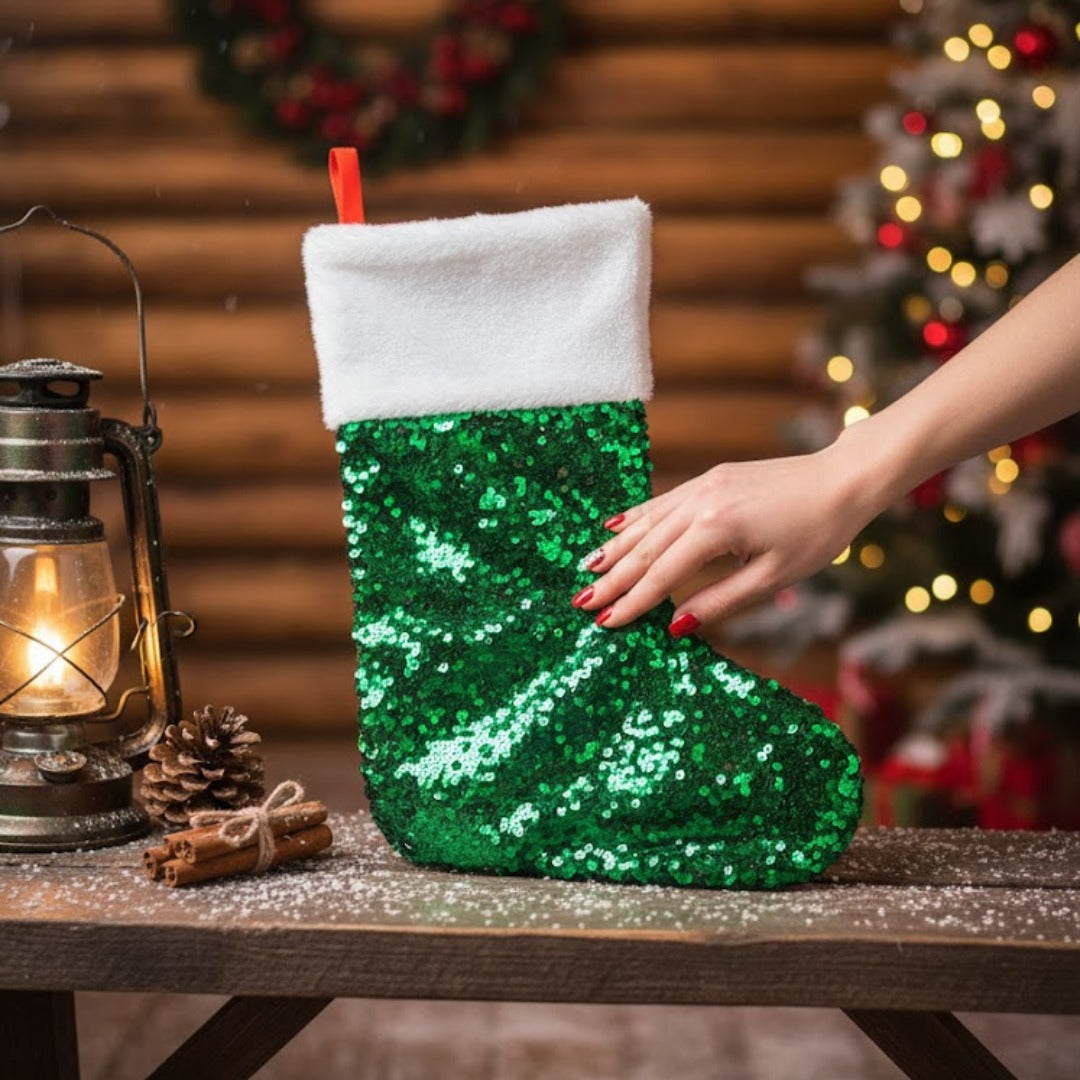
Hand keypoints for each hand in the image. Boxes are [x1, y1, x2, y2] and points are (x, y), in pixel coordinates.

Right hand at [572, 445, 877, 634]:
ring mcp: (703, 486)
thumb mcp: (773, 578)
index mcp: (717, 529)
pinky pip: (662, 502)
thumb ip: (720, 602)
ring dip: (616, 547)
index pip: (662, 573)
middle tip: (581, 602)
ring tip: (587, 568)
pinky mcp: (710, 479)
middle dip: (613, 578)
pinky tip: (615, 527)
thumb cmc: (816, 533)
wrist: (843, 480)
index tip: (604, 621)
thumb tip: (675, 627)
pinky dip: (636, 517)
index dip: (632, 601)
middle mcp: (701, 501)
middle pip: (646, 547)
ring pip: (648, 521)